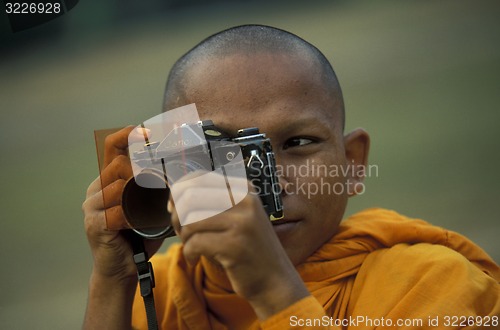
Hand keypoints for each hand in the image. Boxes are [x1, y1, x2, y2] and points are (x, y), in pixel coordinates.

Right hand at [82, 126, 162, 282]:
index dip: (128, 134)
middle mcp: (95, 189)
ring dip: (142, 193)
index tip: (148, 130)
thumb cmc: (138, 236)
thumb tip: (182, 168)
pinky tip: (142, 223)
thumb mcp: (149, 207)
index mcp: (107, 180)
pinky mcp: (94, 224)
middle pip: (119, 164)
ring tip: (153, 204)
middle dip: (143, 169)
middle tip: (162, 179)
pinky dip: (136, 216)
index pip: (111, 147)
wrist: (121, 269)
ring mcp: (91, 206)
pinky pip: (118, 212)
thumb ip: (156, 188)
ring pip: (120, 185)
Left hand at [169, 171, 308, 318]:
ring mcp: (241, 223)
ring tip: (191, 246)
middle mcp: (245, 200)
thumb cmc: (249, 248)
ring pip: (190, 220)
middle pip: (190, 197)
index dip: (179, 192)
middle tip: (181, 231)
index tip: (175, 207)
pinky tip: (195, 258)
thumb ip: (212, 202)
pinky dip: (188, 253)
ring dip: (183, 236)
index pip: (199, 177)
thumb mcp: (237, 216)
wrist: (275, 280)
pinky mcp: (234, 246)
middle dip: (177, 216)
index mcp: (244, 188)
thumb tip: (174, 195)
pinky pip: (194, 243)